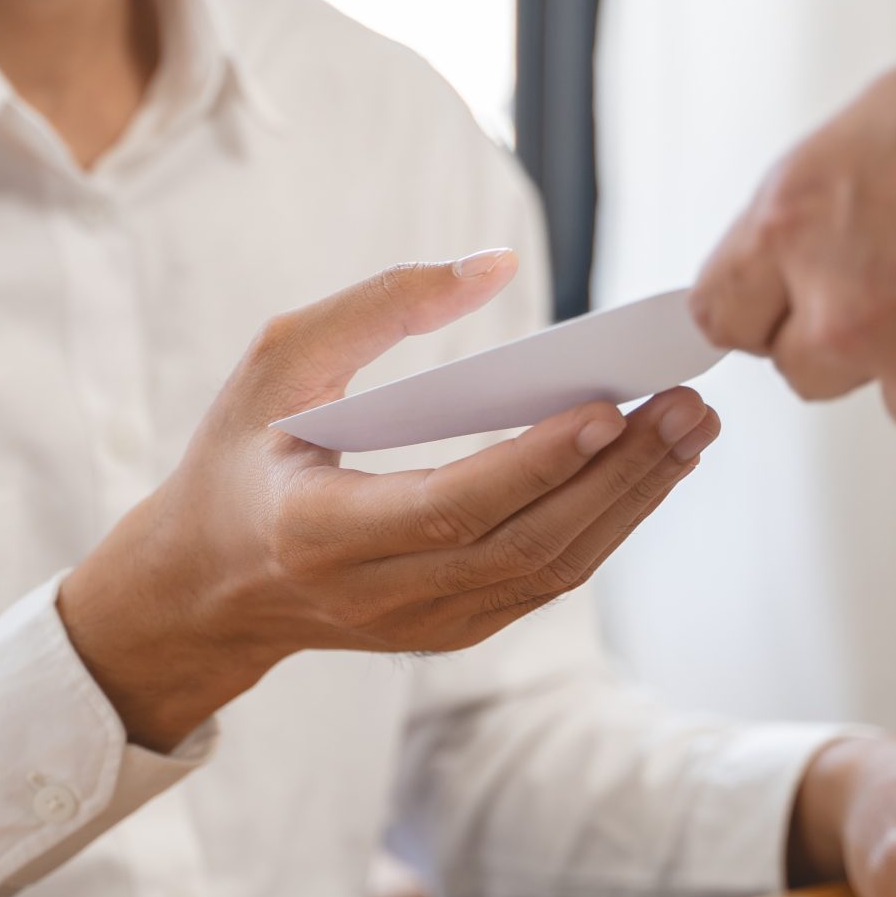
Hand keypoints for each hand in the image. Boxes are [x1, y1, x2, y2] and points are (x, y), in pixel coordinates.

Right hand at [59, 250, 719, 749]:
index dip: (533, 464)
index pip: (446, 507)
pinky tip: (647, 468)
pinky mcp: (452, 631)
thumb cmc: (240, 457)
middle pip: (522, 545)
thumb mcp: (277, 363)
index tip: (608, 408)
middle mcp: (374, 593)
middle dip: (616, 477)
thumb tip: (495, 265)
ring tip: (690, 428)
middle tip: (686, 404)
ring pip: (548, 572)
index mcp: (315, 531)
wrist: (205, 588)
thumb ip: (379, 307)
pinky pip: (543, 580)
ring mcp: (420, 624)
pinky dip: (605, 524)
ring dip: (630, 500)